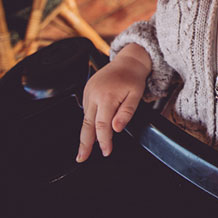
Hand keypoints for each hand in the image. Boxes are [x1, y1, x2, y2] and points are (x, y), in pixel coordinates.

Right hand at [77, 44, 151, 161]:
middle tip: (81, 158)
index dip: (104, 141)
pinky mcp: (86, 90)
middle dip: (84, 143)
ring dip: (86, 133)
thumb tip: (116, 128)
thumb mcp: (136, 96)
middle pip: (87, 124)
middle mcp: (94, 94)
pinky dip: (88, 121)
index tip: (106, 151)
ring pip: (85, 118)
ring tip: (84, 149)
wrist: (128, 61)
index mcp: (107, 96)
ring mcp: (88, 92)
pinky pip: (86, 110)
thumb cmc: (133, 78)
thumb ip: (126, 113)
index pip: (102, 125)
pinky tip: (91, 130)